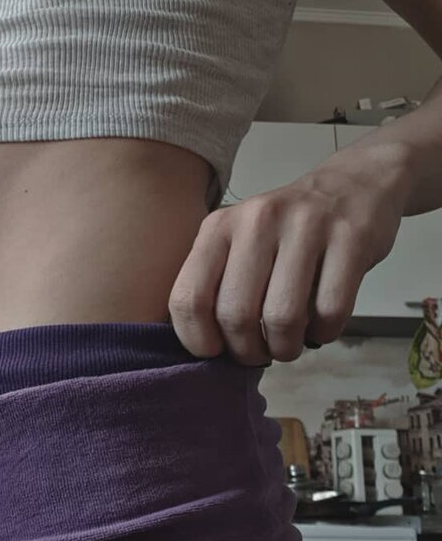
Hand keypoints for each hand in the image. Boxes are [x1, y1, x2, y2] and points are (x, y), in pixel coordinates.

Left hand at [167, 150, 408, 365]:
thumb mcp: (237, 241)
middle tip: (259, 352)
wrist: (352, 187)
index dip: (199, 340)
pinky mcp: (350, 239)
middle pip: (236, 315)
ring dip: (285, 348)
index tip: (216, 351)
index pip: (188, 298)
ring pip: (282, 318)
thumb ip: (214, 283)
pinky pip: (330, 311)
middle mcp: (257, 221)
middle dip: (247, 351)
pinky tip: (321, 326)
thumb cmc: (286, 230)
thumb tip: (202, 347)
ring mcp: (306, 227)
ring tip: (288, 343)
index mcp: (219, 227)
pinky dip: (324, 333)